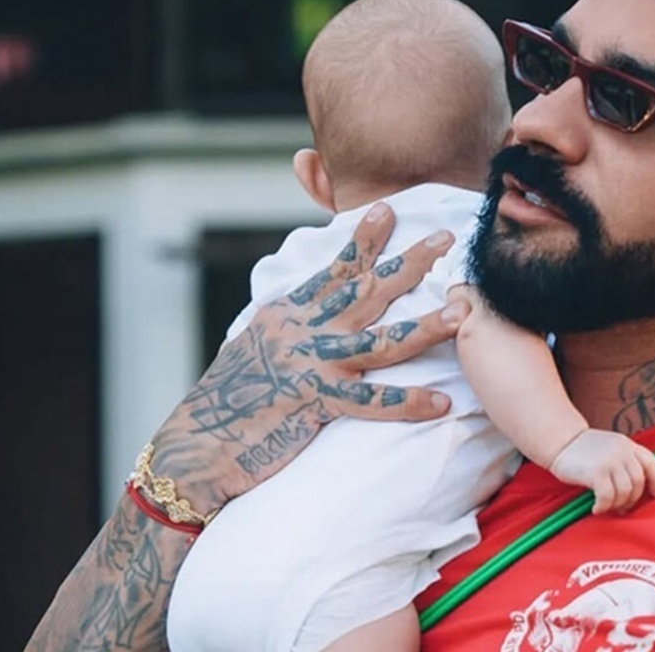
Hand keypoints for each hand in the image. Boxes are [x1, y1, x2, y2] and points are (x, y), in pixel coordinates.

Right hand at [146, 203, 467, 515]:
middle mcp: (302, 331)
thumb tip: (310, 305)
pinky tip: (438, 403)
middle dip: (409, 263)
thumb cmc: (228, 399)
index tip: (389, 210)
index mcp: (289, 314)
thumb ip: (288, 323)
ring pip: (379, 341)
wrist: (196, 445)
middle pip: (366, 291)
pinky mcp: (313, 403)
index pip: (335, 270)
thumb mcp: (256, 345)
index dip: (364, 240)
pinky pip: (369, 401)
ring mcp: (310, 365)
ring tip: (458, 312)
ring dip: (422, 327)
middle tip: (445, 239)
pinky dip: (405, 403)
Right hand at [549, 429, 654, 514]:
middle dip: (632, 499)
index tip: (654, 494)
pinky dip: (603, 506)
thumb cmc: (583, 450)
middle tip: (620, 507)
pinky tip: (596, 508)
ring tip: (606, 506)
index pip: (651, 463)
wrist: (560, 441)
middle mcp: (622, 451)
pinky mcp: (597, 472)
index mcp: (627, 445)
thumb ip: (623, 462)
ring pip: (625, 492)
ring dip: (617, 504)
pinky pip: (608, 497)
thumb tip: (634, 494)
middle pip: (638, 482)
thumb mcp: (609, 449)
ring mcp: (611, 461)